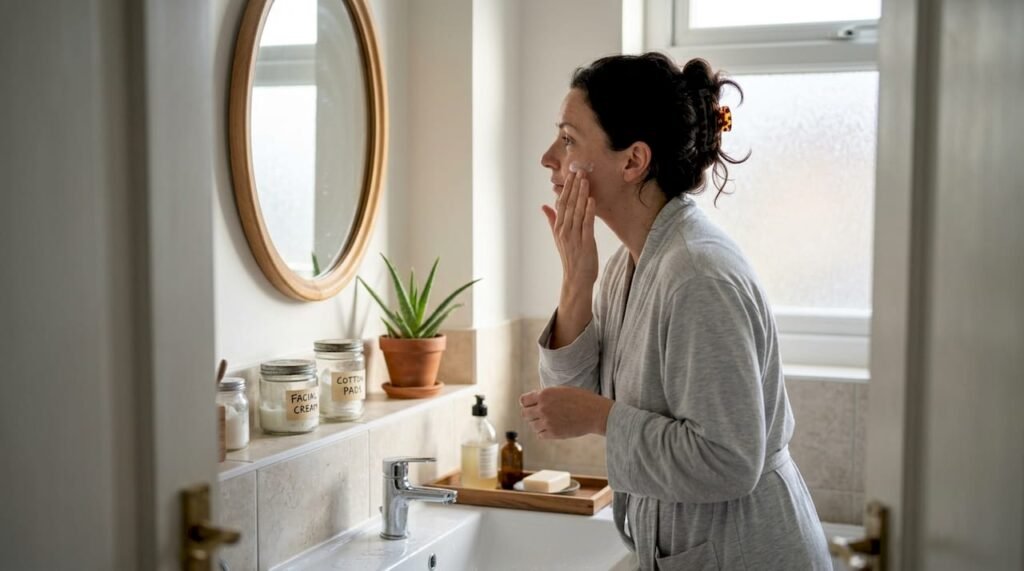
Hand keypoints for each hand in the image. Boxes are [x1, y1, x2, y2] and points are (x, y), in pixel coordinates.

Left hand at [519, 387, 612, 439]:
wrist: (596, 413)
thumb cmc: (581, 399)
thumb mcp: (561, 390)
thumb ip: (546, 395)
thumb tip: (533, 400)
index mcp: (544, 394)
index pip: (523, 400)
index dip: (527, 402)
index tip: (532, 404)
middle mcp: (543, 408)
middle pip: (525, 414)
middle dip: (530, 413)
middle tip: (538, 414)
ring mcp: (548, 422)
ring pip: (532, 425)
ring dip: (538, 423)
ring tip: (549, 420)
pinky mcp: (554, 433)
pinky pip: (540, 435)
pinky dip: (543, 432)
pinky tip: (552, 427)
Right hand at [541, 170, 598, 293]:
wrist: (576, 279)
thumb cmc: (571, 258)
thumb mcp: (559, 238)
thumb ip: (552, 220)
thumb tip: (544, 205)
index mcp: (558, 228)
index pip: (561, 203)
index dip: (566, 188)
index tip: (571, 174)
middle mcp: (564, 230)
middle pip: (569, 204)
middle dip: (574, 187)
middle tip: (579, 170)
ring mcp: (574, 237)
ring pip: (577, 211)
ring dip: (581, 194)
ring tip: (585, 180)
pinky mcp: (585, 243)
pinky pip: (587, 224)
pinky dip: (589, 211)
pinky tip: (591, 199)